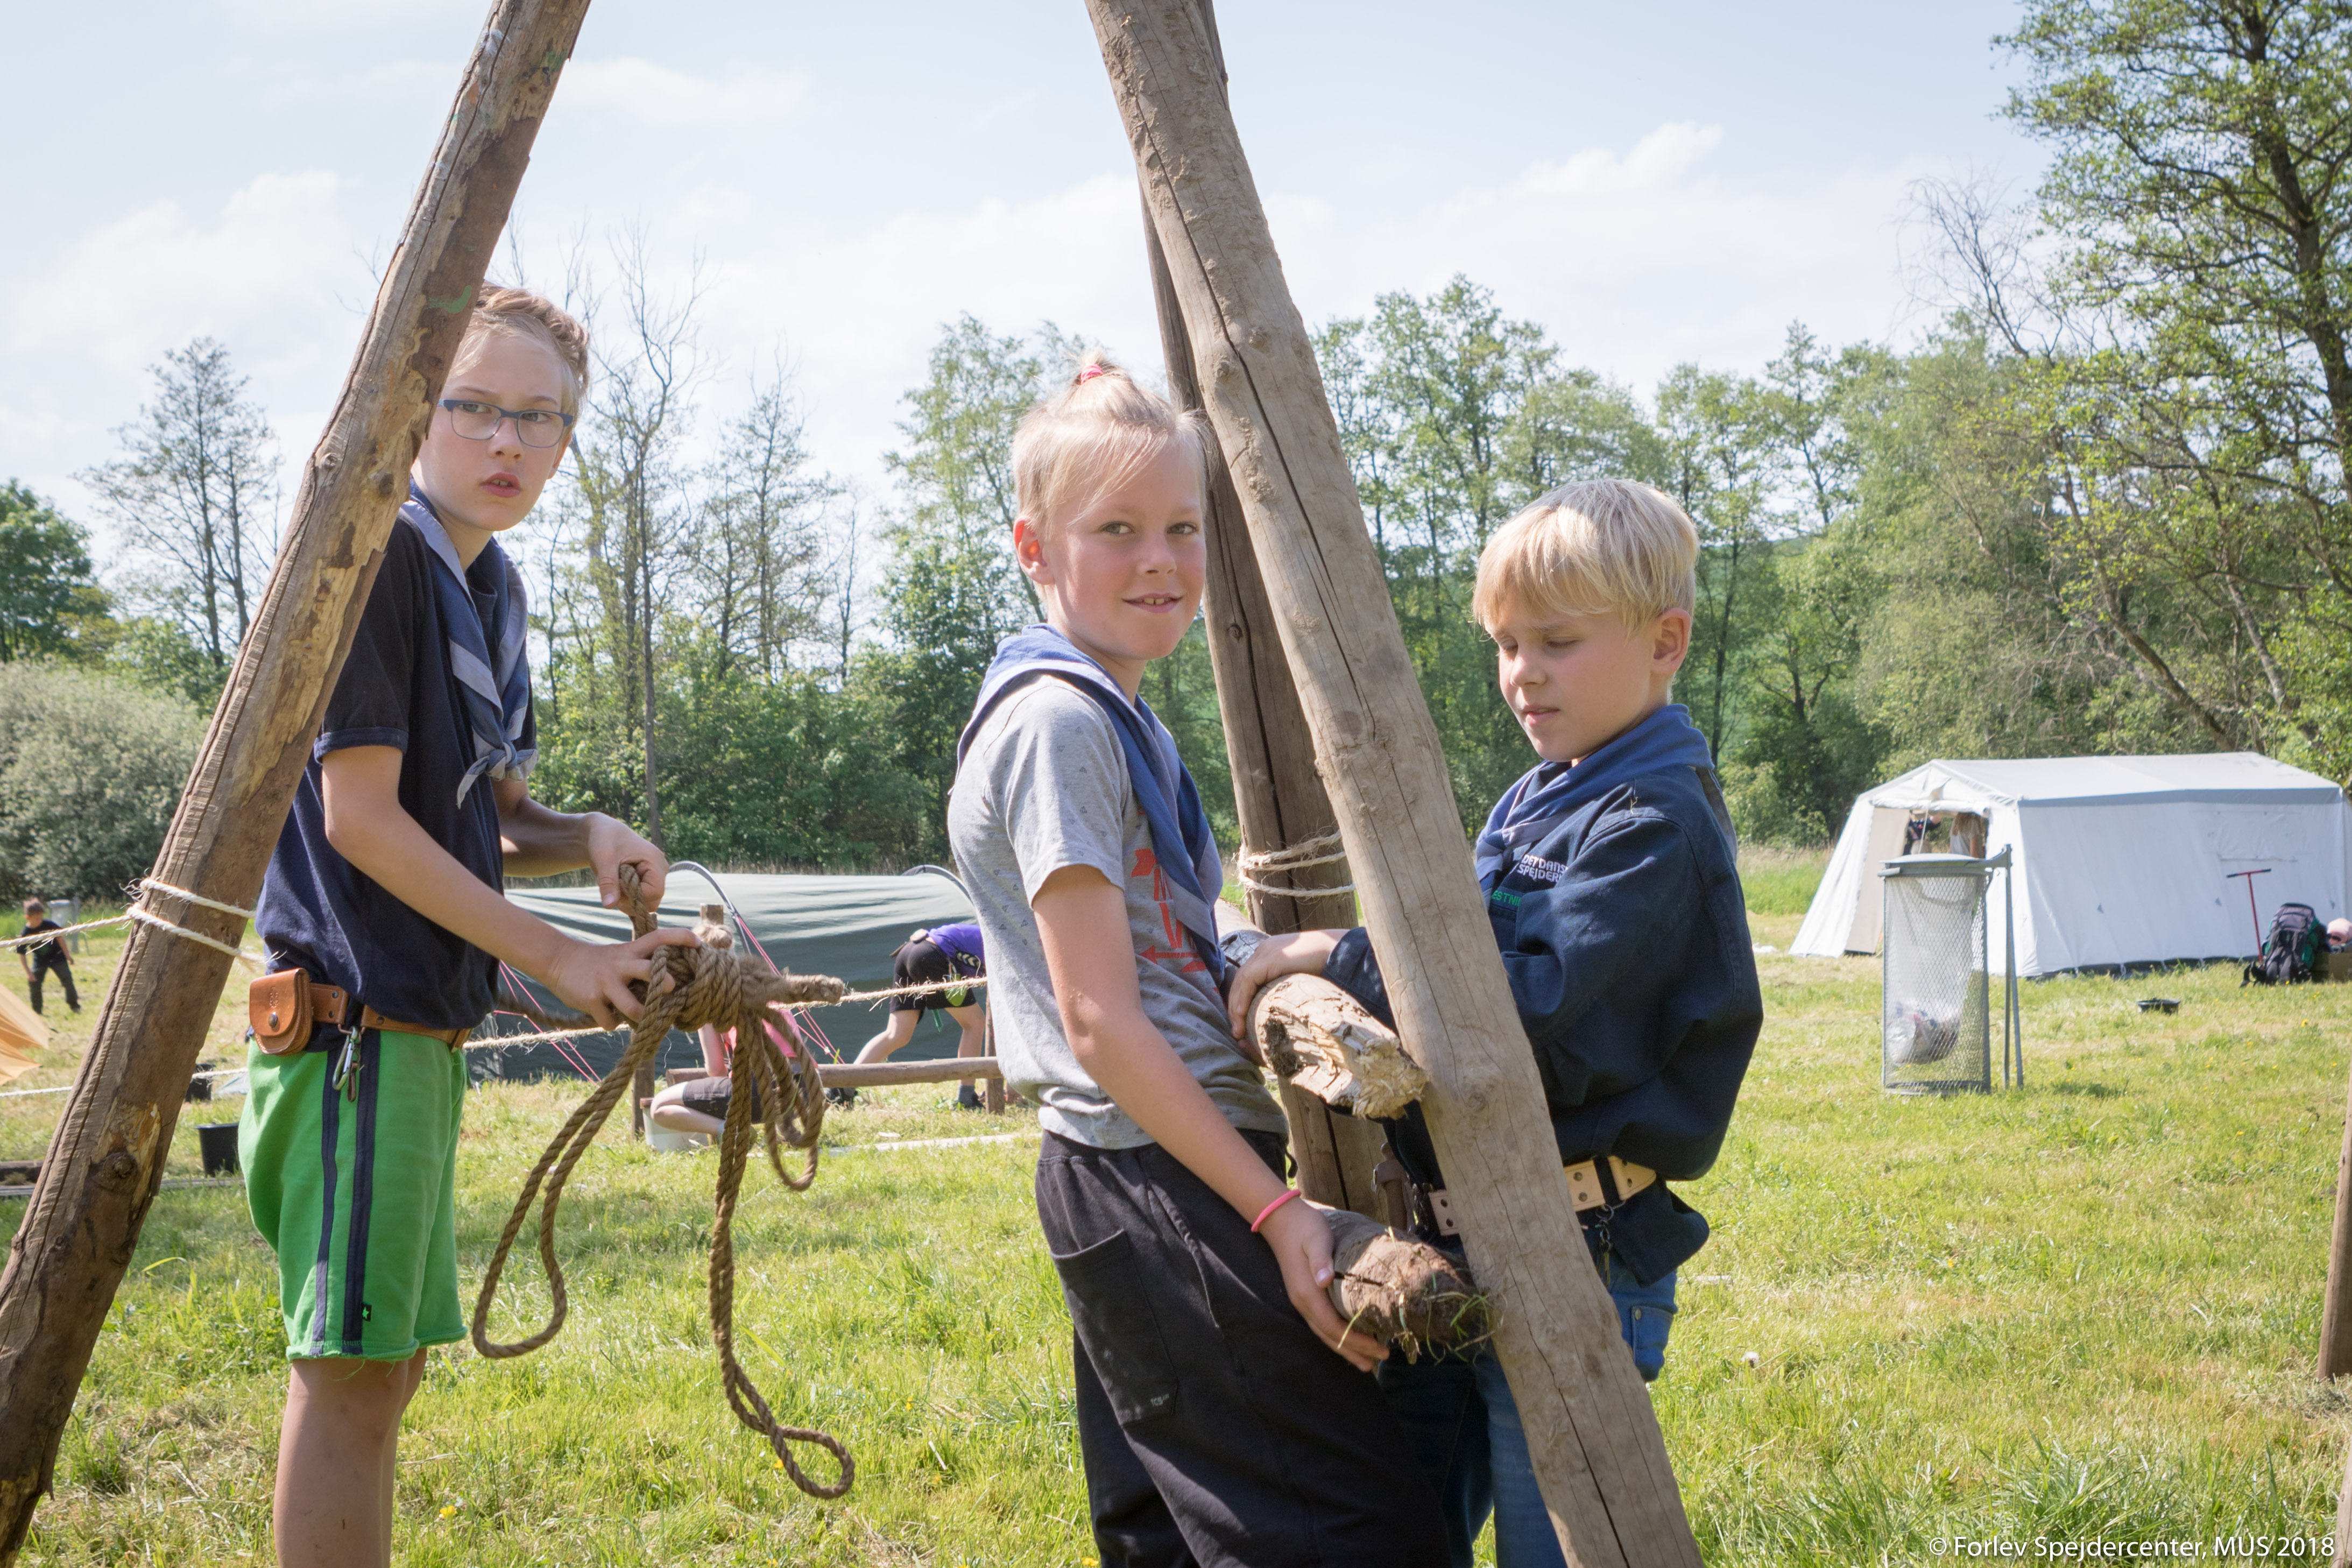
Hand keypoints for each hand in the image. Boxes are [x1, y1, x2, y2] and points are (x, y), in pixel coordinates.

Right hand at [541, 927, 699, 1028]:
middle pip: (650, 970)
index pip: (659, 937)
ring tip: (641, 1018)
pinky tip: (608, 1018)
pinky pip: (610, 1021)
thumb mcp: (619, 955)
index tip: (698, 943)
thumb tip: (668, 985)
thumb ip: (639, 965)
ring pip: (634, 1007)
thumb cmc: (596, 963)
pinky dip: (612, 1023)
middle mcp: (620, 964)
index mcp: (629, 951)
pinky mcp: (590, 999)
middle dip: (664, 983)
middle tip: (670, 989)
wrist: (558, 961)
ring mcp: (605, 982)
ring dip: (641, 1017)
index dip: (680, 937)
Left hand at [587, 814, 666, 910]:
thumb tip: (609, 906)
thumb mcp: (603, 860)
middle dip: (630, 900)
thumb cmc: (604, 840)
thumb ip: (608, 883)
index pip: (655, 892)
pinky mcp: (649, 879)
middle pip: (652, 900)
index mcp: (655, 861)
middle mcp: (660, 869)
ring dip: (627, 899)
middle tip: (612, 888)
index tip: (615, 887)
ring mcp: (656, 875)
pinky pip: (642, 898)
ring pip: (646, 902)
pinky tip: (618, 884)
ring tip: (615, 882)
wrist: (605, 831)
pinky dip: (627, 897)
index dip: (634, 897)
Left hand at [1225, 929, 1344, 1043]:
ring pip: (1241, 981)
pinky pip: (1248, 980)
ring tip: (1238, 1031)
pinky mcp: (1271, 958)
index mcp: (1271, 955)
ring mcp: (1267, 952)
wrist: (1342, 953)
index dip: (1241, 1002)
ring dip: (1236, 1008)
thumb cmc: (1329, 969)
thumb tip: (1283, 1013)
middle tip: (1237, 1033)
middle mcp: (1265, 951)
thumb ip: (1288, 990)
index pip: (1248, 980)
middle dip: (1235, 1008)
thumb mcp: (1302, 981)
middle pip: (1241, 981)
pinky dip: (1242, 998)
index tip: (1242, 1025)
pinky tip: (1242, 1015)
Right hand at [1258, 1197, 1386, 1371]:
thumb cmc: (1305, 1228)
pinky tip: (1347, 1337)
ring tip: (1365, 1361)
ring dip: (1345, 1347)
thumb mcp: (1317, 1239)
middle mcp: (1303, 1303)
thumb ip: (1321, 1259)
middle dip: (1353, 1351)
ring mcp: (1301, 1300)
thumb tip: (1324, 1281)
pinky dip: (1336, 1335)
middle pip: (1329, 1336)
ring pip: (1324, 1332)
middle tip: (1378, 1362)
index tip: (1379, 1349)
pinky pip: (1322, 1323)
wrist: (1282, 1220)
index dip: (1356, 1342)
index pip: (1334, 1328)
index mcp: (1308, 1294)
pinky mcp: (1304, 1294)